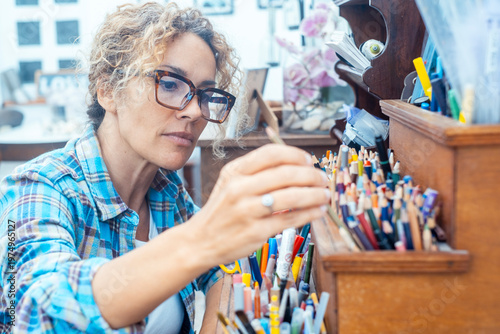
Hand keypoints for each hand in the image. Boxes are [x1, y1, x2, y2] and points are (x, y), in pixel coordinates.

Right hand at [189, 144, 329, 266]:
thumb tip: (298, 166)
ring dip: (315, 195)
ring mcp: (247, 211)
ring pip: (291, 197)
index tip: (309, 161)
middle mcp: (239, 188)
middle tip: (323, 179)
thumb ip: (258, 172)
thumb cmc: (222, 211)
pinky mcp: (255, 232)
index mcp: (235, 172)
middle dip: (311, 176)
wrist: (199, 241)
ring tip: (325, 195)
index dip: (295, 155)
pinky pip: (289, 220)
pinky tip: (318, 211)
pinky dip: (309, 214)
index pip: (271, 154)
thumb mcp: (230, 183)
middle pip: (286, 174)